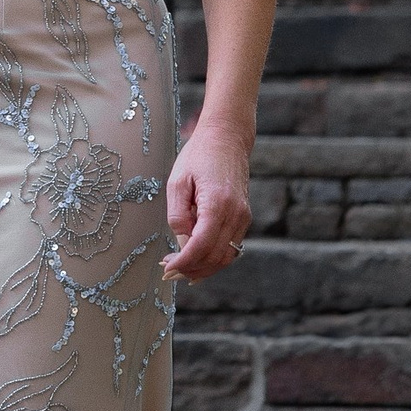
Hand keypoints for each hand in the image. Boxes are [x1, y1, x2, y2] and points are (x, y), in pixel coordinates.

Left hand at [163, 117, 253, 281]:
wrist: (227, 139)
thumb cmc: (199, 156)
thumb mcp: (178, 182)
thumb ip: (178, 215)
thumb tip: (181, 241)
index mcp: (218, 204)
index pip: (200, 247)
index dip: (183, 262)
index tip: (167, 268)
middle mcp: (236, 214)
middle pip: (214, 257)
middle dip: (191, 269)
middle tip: (168, 272)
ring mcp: (243, 217)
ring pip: (226, 257)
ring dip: (204, 268)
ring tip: (181, 270)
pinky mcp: (244, 217)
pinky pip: (231, 246)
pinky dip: (214, 257)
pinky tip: (197, 260)